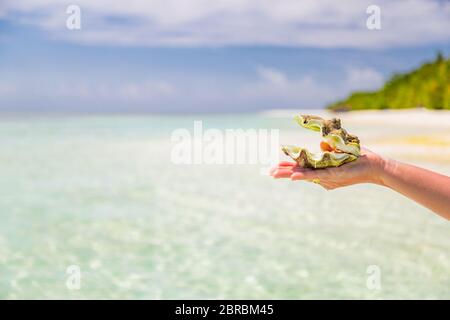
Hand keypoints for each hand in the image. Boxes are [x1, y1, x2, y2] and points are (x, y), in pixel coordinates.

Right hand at [270, 148, 385, 189]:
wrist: (375, 166)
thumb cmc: (358, 158)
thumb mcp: (339, 150)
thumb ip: (328, 148)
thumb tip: (320, 144)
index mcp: (321, 169)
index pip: (300, 168)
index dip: (287, 167)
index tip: (273, 168)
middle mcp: (321, 175)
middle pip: (298, 173)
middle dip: (283, 172)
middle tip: (268, 173)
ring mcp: (326, 176)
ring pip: (303, 175)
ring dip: (288, 174)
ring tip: (274, 174)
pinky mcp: (333, 176)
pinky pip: (316, 176)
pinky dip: (304, 176)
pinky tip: (293, 177)